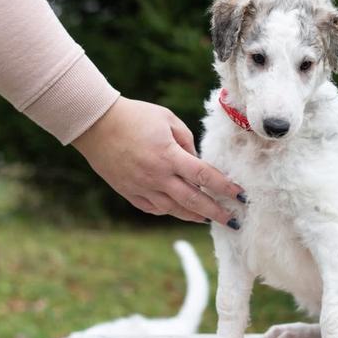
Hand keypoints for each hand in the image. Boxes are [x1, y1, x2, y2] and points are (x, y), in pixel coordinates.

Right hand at [72, 96, 243, 225]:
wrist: (96, 124)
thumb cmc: (136, 116)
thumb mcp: (168, 120)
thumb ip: (187, 142)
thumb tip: (198, 162)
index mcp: (169, 156)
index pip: (205, 177)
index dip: (225, 188)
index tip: (241, 196)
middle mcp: (157, 176)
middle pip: (194, 201)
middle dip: (216, 213)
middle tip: (232, 221)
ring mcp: (142, 187)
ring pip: (174, 210)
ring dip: (195, 216)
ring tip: (209, 218)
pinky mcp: (129, 193)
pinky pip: (155, 209)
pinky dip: (171, 211)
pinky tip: (181, 210)